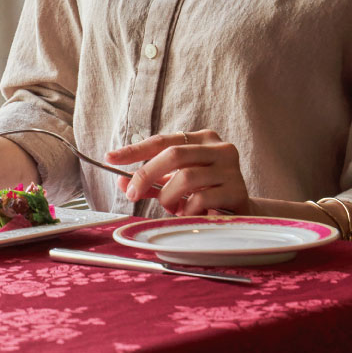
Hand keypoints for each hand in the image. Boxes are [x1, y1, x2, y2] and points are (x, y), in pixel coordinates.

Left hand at [105, 129, 249, 216]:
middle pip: (173, 154)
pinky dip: (188, 209)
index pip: (162, 140)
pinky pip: (202, 199)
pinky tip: (189, 213)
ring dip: (169, 196)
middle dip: (146, 174)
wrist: (241, 213)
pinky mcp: (238, 190)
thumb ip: (150, 182)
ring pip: (187, 177)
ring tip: (170, 206)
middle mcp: (219, 147)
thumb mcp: (174, 184)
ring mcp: (231, 168)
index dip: (134, 150)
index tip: (110, 158)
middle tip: (132, 193)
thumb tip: (121, 182)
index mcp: (201, 139)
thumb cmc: (204, 194)